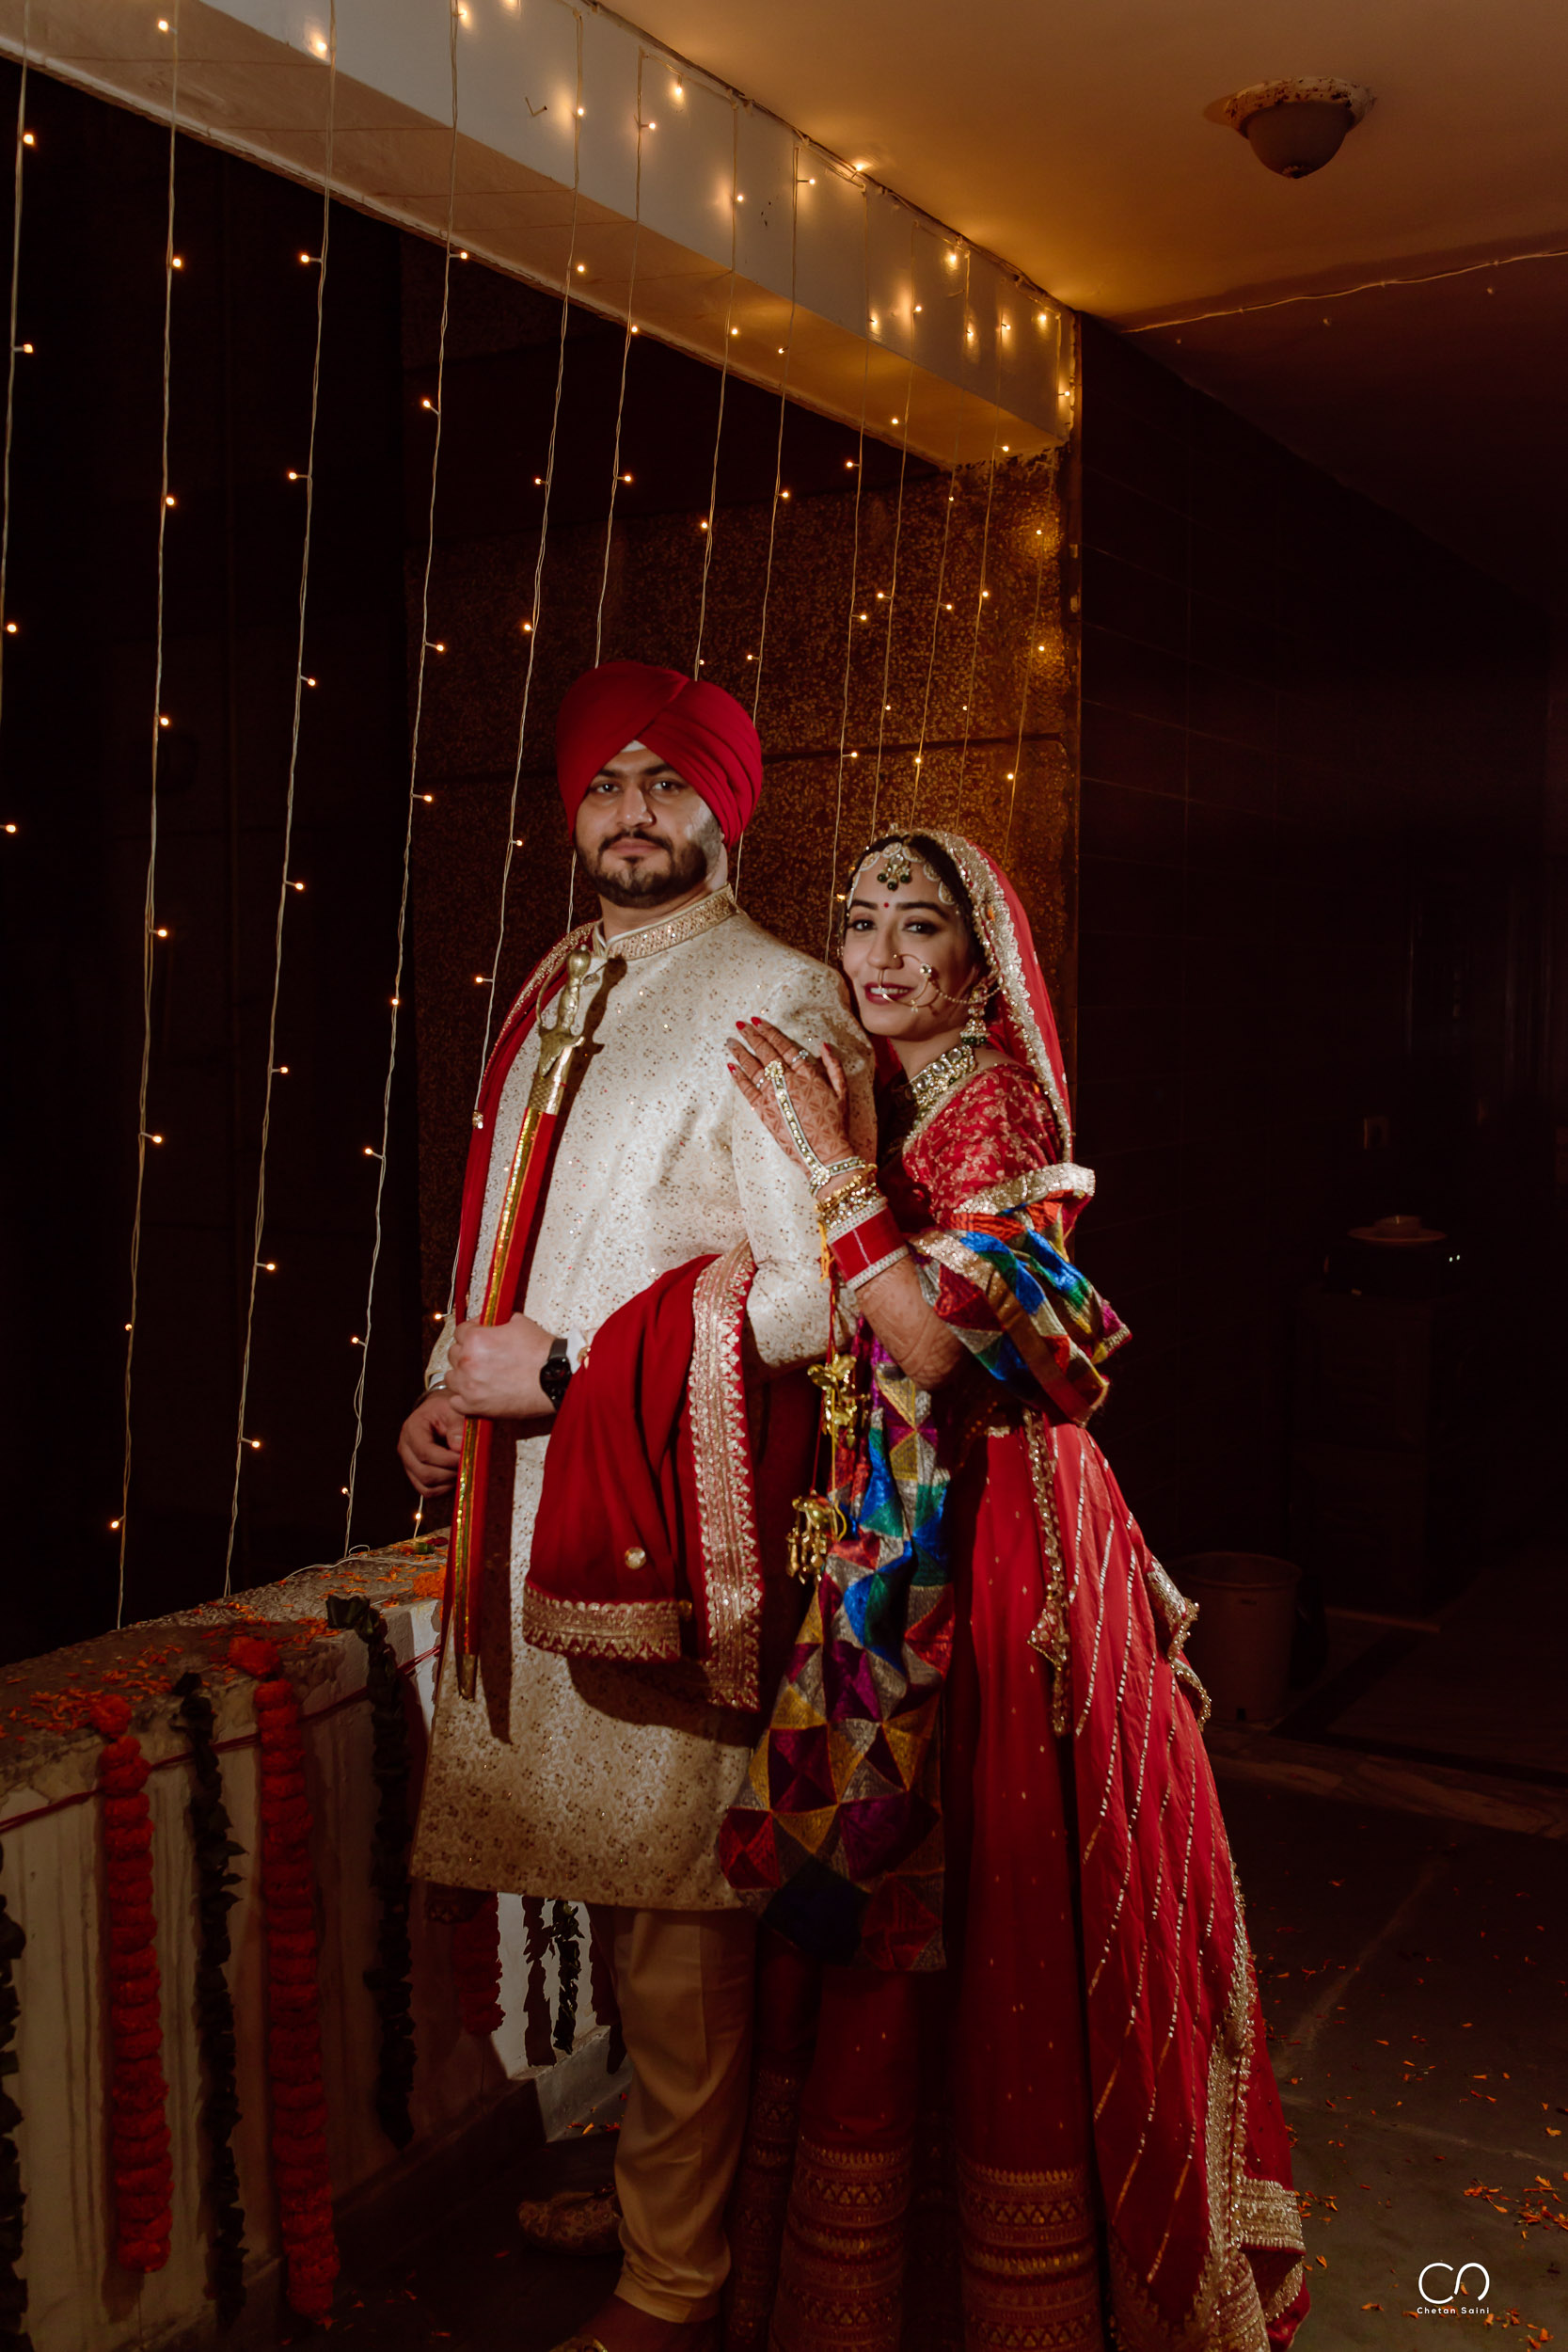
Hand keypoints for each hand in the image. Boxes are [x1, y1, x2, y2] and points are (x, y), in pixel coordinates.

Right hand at [397, 1390, 465, 1495]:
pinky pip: (429, 1492)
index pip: (425, 1452)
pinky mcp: (417, 1476)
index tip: (465, 1457)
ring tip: (463, 1469)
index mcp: (412, 1430)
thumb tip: (459, 1447)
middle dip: (450, 1473)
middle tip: (468, 1465)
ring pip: (427, 1486)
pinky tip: (456, 1476)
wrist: (440, 1414)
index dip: (447, 1459)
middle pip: (425, 1473)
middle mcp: (406, 1450)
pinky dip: (445, 1489)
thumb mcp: (454, 1409)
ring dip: (449, 1482)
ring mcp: (409, 1465)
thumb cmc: (447, 1410)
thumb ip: (457, 1425)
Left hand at [445, 1313, 555, 1419]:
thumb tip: (492, 1321)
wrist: (554, 1378)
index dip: (471, 1331)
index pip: (460, 1331)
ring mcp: (469, 1386)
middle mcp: (467, 1362)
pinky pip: (455, 1402)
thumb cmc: (540, 1352)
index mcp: (475, 1339)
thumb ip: (499, 1321)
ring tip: (477, 1376)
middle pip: (453, 1354)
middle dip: (465, 1352)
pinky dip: (462, 1398)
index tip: (479, 1335)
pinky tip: (474, 1393)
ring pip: (451, 1378)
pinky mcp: (475, 1406)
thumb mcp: (520, 1323)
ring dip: (461, 1375)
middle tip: (482, 1356)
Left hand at [728, 1016, 854, 1187]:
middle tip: (740, 1024)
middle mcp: (788, 1081)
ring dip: (741, 1053)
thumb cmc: (836, 1124)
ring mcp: (774, 1096)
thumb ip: (833, 1067)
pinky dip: (738, 1078)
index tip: (759, 1022)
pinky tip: (730, 1066)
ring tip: (730, 1041)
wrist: (824, 1153)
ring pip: (753, 1068)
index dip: (770, 1033)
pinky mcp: (764, 1112)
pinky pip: (747, 1091)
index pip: (785, 1047)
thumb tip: (823, 1045)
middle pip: (766, 1053)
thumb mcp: (842, 1092)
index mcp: (807, 1074)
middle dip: (752, 1036)